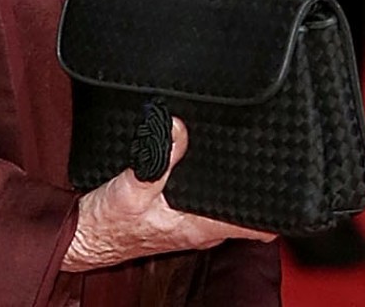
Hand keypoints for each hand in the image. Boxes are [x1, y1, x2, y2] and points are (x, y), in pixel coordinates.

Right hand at [61, 118, 273, 272]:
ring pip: (228, 206)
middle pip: (247, 212)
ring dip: (235, 186)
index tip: (281, 178)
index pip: (257, 225)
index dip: (275, 206)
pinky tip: (205, 163)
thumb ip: (156, 158)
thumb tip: (178, 127)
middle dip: (256, 186)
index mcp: (199, 226)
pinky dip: (213, 185)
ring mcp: (191, 225)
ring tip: (239, 152)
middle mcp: (201, 229)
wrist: (82, 237)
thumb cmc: (104, 223)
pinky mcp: (178, 218)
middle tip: (262, 151)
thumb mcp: (129, 186)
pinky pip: (208, 202)